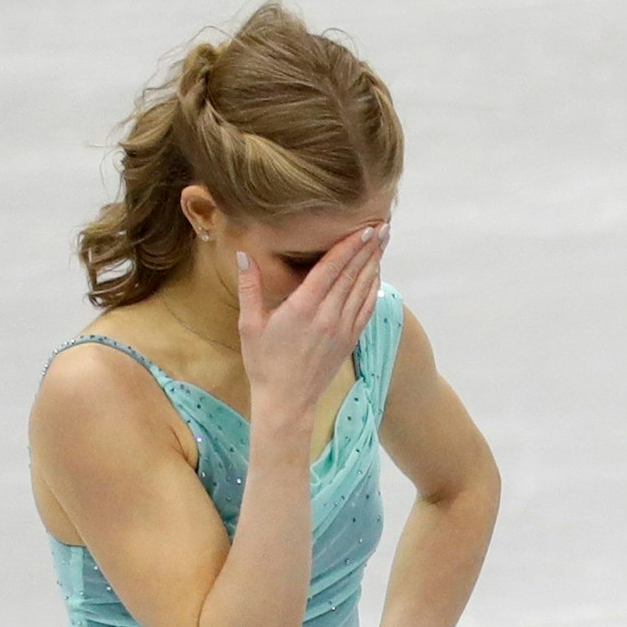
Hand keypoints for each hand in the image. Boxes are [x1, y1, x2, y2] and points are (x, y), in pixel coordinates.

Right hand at [234, 223, 386, 419]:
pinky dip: (374, 288)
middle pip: (352, 274)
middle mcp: (328, 316)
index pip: (331, 269)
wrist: (287, 401)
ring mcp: (343, 328)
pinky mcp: (350, 339)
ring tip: (383, 242)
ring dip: (374, 263)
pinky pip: (367, 308)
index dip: (349, 246)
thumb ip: (250, 287)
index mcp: (303, 308)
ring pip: (363, 288)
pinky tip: (376, 274)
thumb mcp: (249, 324)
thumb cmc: (264, 362)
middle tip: (382, 226)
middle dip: (368, 248)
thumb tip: (243, 255)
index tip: (364, 229)